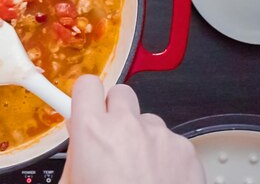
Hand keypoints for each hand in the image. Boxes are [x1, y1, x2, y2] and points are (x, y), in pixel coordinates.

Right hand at [60, 75, 204, 183]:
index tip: (84, 105)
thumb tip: (79, 137)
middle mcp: (127, 125)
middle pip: (120, 93)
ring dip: (140, 136)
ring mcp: (160, 136)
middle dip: (114, 111)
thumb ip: (77, 154)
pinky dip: (164, 155)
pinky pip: (170, 140)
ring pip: (146, 119)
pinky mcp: (185, 149)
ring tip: (137, 169)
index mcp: (92, 132)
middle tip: (111, 136)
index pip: (87, 85)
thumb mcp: (73, 183)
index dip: (85, 96)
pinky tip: (157, 179)